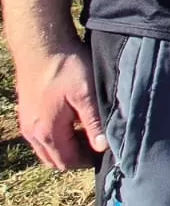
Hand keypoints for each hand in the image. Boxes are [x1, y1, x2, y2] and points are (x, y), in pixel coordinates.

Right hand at [13, 41, 106, 169]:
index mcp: (47, 132)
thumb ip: (94, 123)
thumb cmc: (65, 67)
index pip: (68, 161)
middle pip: (55, 159)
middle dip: (76, 158)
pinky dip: (56, 137)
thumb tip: (102, 147)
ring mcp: (27, 122)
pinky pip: (40, 136)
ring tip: (88, 134)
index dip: (88, 161)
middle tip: (97, 147)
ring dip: (65, 147)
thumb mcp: (86, 94)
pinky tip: (72, 122)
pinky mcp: (26, 111)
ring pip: (46, 148)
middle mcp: (32, 133)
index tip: (106, 154)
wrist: (41, 44)